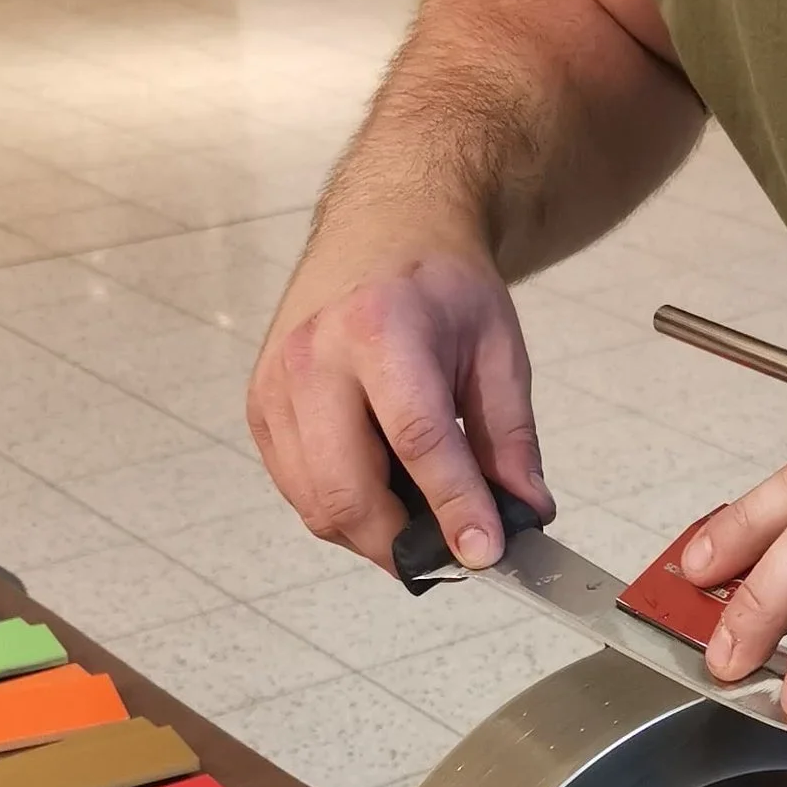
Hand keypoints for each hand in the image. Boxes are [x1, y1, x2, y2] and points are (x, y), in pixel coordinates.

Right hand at [248, 202, 552, 570]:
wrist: (382, 229)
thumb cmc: (441, 284)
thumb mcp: (497, 348)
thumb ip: (511, 438)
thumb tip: (526, 516)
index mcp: (382, 329)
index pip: (418, 440)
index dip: (454, 508)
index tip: (485, 554)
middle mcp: (315, 357)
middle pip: (348, 488)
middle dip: (402, 544)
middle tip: (451, 557)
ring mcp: (276, 385)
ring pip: (315, 503)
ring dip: (371, 536)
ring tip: (421, 526)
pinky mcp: (260, 407)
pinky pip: (296, 489)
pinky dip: (340, 511)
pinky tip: (381, 495)